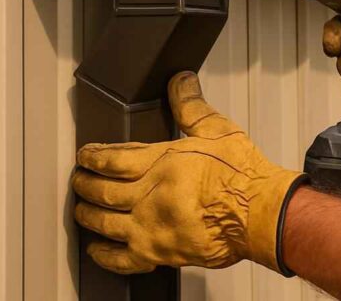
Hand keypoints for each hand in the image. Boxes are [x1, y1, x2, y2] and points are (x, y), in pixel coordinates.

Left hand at [71, 72, 306, 274]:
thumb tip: (180, 81)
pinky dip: (105, 255)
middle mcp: (150, 196)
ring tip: (82, 209)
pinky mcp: (161, 253)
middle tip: (78, 180)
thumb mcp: (219, 130)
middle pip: (102, 191)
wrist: (262, 214)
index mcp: (162, 163)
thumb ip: (192, 106)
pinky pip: (122, 259)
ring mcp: (151, 227)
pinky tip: (98, 250)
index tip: (85, 155)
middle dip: (85, 184)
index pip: (113, 158)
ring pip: (105, 223)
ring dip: (88, 215)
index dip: (93, 155)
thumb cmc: (244, 175)